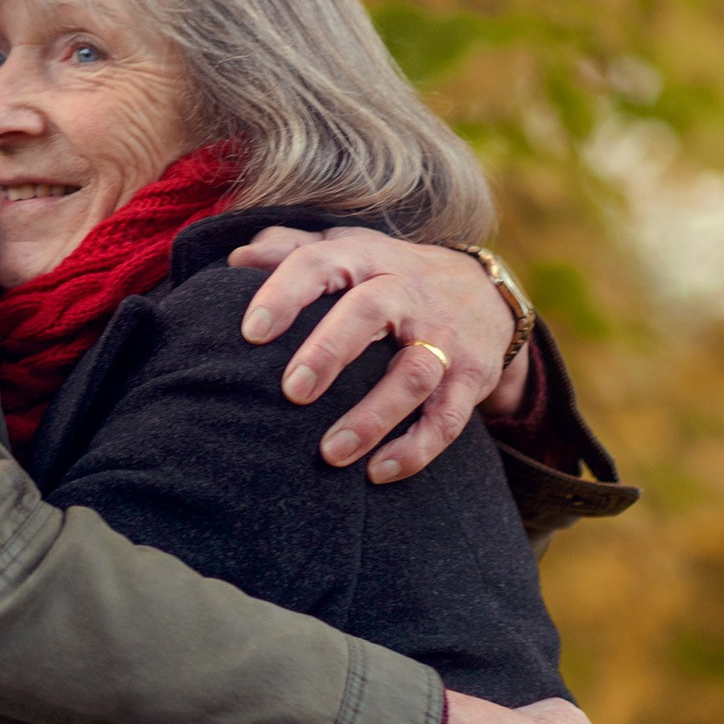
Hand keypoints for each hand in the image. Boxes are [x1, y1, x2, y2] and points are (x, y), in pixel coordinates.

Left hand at [229, 226, 514, 482]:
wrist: (486, 294)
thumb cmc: (388, 276)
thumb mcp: (347, 250)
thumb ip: (292, 250)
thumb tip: (237, 259)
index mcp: (366, 258)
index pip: (322, 263)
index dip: (286, 294)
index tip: (251, 333)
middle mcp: (407, 291)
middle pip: (370, 312)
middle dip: (329, 351)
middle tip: (292, 391)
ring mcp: (443, 337)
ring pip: (412, 374)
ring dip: (372, 417)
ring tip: (330, 453)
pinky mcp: (470, 378)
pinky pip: (446, 418)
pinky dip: (415, 449)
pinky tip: (378, 473)